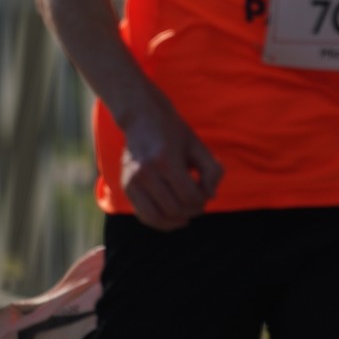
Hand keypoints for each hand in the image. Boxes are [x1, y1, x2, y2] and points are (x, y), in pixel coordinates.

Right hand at [119, 83, 223, 230]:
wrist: (141, 116)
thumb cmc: (174, 131)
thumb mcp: (198, 145)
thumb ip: (212, 170)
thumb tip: (211, 196)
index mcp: (166, 160)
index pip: (190, 196)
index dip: (203, 199)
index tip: (205, 191)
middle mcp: (145, 173)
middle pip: (175, 209)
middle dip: (193, 210)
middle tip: (198, 201)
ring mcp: (132, 181)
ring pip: (158, 218)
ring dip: (177, 220)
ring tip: (187, 213)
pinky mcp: (126, 187)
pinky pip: (144, 216)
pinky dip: (160, 222)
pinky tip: (172, 217)